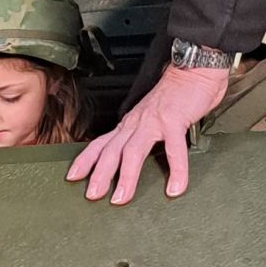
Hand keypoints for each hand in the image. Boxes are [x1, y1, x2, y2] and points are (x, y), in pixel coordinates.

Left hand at [67, 65, 228, 204]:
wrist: (193, 69)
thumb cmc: (175, 95)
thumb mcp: (151, 117)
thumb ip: (144, 135)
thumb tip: (138, 157)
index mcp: (130, 123)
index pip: (101, 143)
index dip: (86, 160)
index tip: (73, 176)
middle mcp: (136, 122)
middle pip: (111, 150)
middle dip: (99, 174)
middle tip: (91, 195)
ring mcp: (154, 121)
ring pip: (133, 151)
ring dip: (126, 176)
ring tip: (121, 198)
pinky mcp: (175, 121)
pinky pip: (175, 150)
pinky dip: (176, 171)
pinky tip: (175, 188)